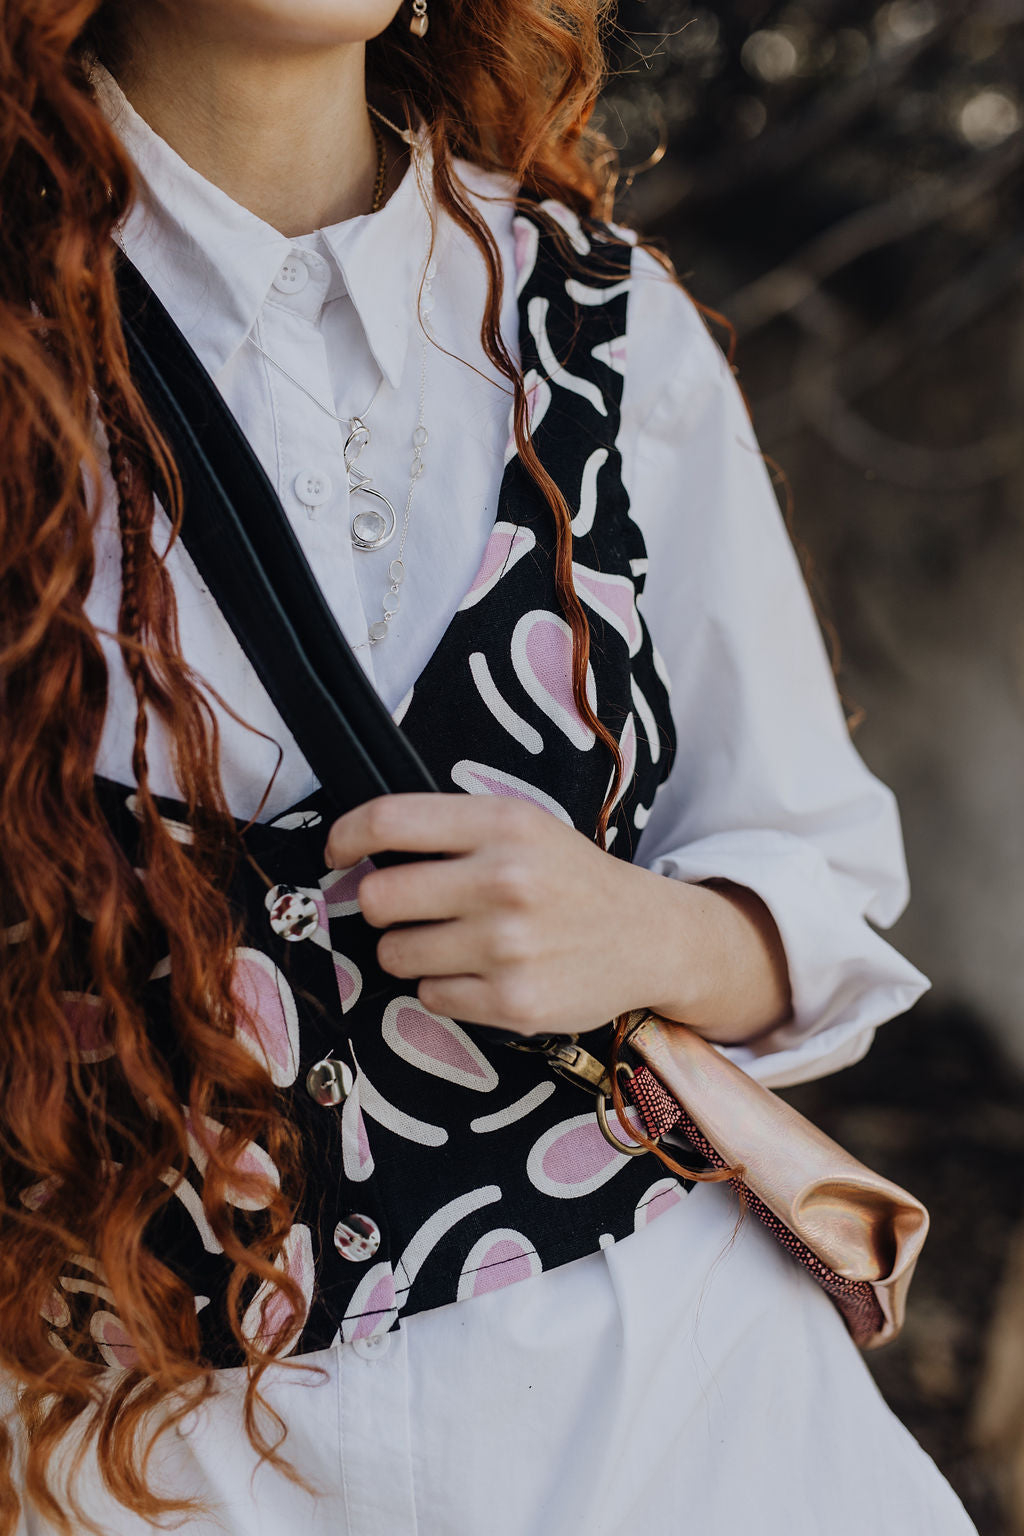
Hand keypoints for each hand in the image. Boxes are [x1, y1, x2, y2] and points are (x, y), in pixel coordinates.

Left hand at [324, 794, 791, 1041]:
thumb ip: (452, 831)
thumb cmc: (571, 879)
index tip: (336, 853)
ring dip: (409, 951)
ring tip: (454, 942)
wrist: (648, 937)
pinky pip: (429, 996)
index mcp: (503, 824)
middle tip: (409, 910)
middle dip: (382, 907)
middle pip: (379, 897)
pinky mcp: (511, 1001)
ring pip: (395, 954)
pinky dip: (444, 987)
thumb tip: (362, 851)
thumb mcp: (524, 827)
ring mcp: (507, 945)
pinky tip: (482, 972)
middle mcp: (503, 880)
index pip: (389, 821)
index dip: (345, 837)